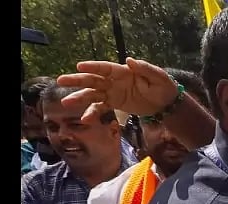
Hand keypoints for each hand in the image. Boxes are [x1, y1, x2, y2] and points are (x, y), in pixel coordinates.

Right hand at [56, 58, 177, 123]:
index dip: (93, 67)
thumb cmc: (163, 86)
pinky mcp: (115, 104)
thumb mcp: (158, 76)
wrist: (167, 103)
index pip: (105, 68)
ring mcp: (113, 93)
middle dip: (77, 80)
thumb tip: (130, 60)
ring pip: (93, 94)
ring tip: (66, 102)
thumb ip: (144, 68)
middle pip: (93, 80)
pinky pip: (101, 108)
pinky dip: (93, 113)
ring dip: (79, 98)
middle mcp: (114, 81)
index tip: (79, 66)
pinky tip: (85, 120)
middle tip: (61, 80)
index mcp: (123, 72)